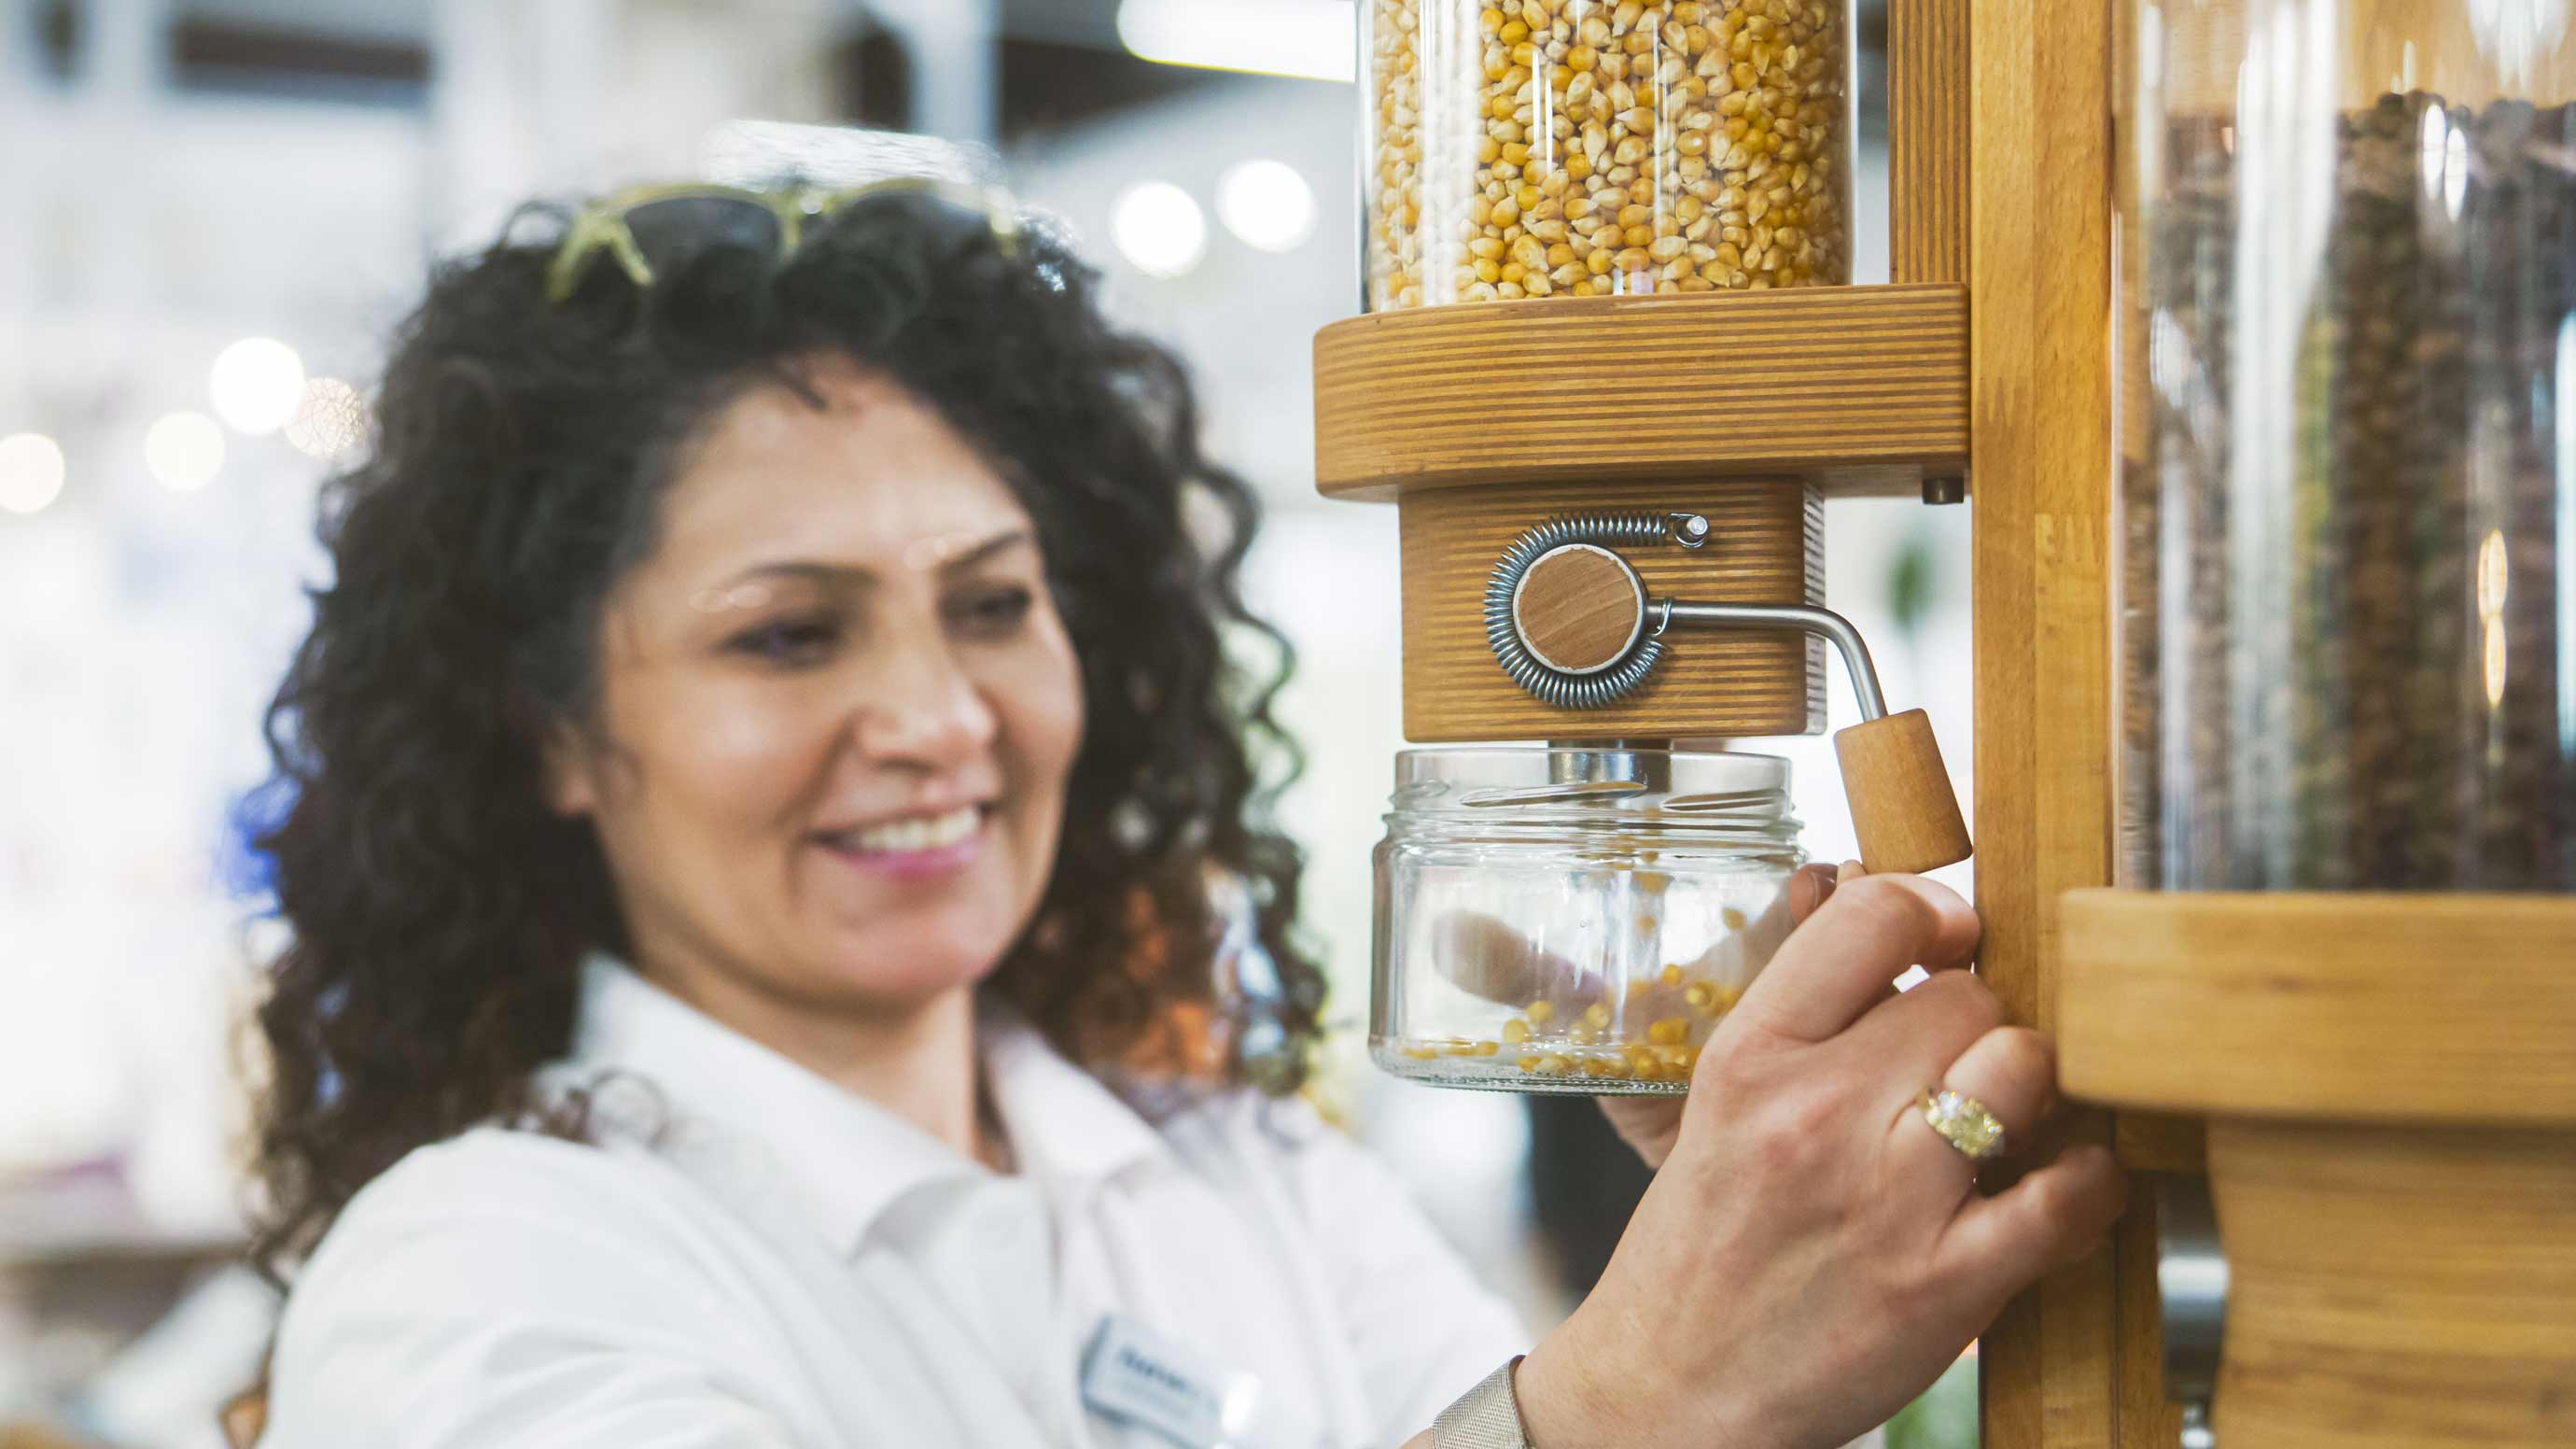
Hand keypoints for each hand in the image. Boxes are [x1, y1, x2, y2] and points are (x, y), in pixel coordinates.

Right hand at [1514, 873, 2126, 1448]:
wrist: (1673, 1387)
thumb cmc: (1706, 1241)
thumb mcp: (1718, 1103)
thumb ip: (1800, 1015)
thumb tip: (1875, 901)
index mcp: (1750, 1057)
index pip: (1872, 914)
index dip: (1935, 914)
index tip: (1948, 941)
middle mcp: (1815, 1113)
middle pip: (1968, 994)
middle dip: (1980, 1023)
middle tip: (1963, 1064)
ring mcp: (1885, 1198)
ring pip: (2023, 1065)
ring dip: (2033, 1089)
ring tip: (2011, 1117)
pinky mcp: (1946, 1282)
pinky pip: (2069, 1193)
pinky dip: (2088, 1182)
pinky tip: (2061, 1186)